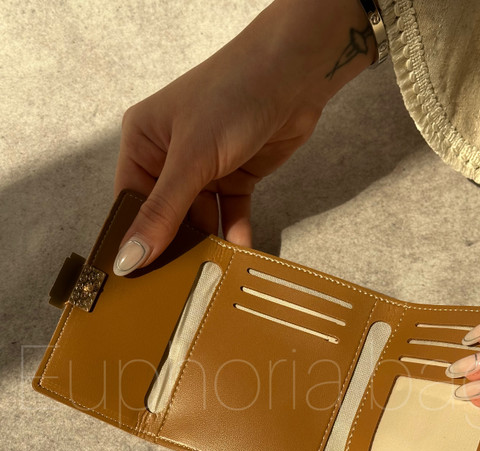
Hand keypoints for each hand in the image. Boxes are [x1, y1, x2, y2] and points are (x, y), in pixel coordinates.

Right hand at [113, 0, 374, 274]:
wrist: (295, 74)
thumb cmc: (232, 97)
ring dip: (205, 246)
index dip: (132, 242)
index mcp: (143, 143)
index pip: (130, 203)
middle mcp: (169, 158)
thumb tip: (129, 259)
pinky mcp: (236, 177)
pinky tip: (237, 259)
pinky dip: (234, 235)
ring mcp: (204, 169)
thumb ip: (163, 212)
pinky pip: (230, 215)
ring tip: (206, 281)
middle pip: (165, 217)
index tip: (134, 283)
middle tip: (173, 291)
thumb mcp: (191, 158)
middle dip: (172, 249)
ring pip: (199, 220)